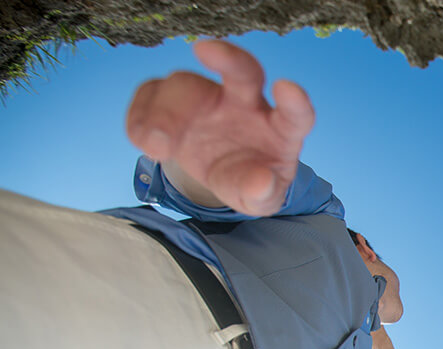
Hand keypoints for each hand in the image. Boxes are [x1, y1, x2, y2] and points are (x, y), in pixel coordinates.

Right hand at [125, 40, 314, 215]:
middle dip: (228, 57)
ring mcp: (210, 97)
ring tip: (157, 148)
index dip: (294, 101)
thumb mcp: (258, 199)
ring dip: (164, 113)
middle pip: (243, 71)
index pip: (294, 112)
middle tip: (204, 49)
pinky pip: (151, 94)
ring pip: (185, 84)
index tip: (286, 89)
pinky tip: (142, 142)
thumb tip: (260, 184)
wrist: (223, 177)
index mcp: (279, 128)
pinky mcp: (175, 101)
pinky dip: (141, 117)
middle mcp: (247, 103)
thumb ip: (262, 193)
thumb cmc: (249, 181)